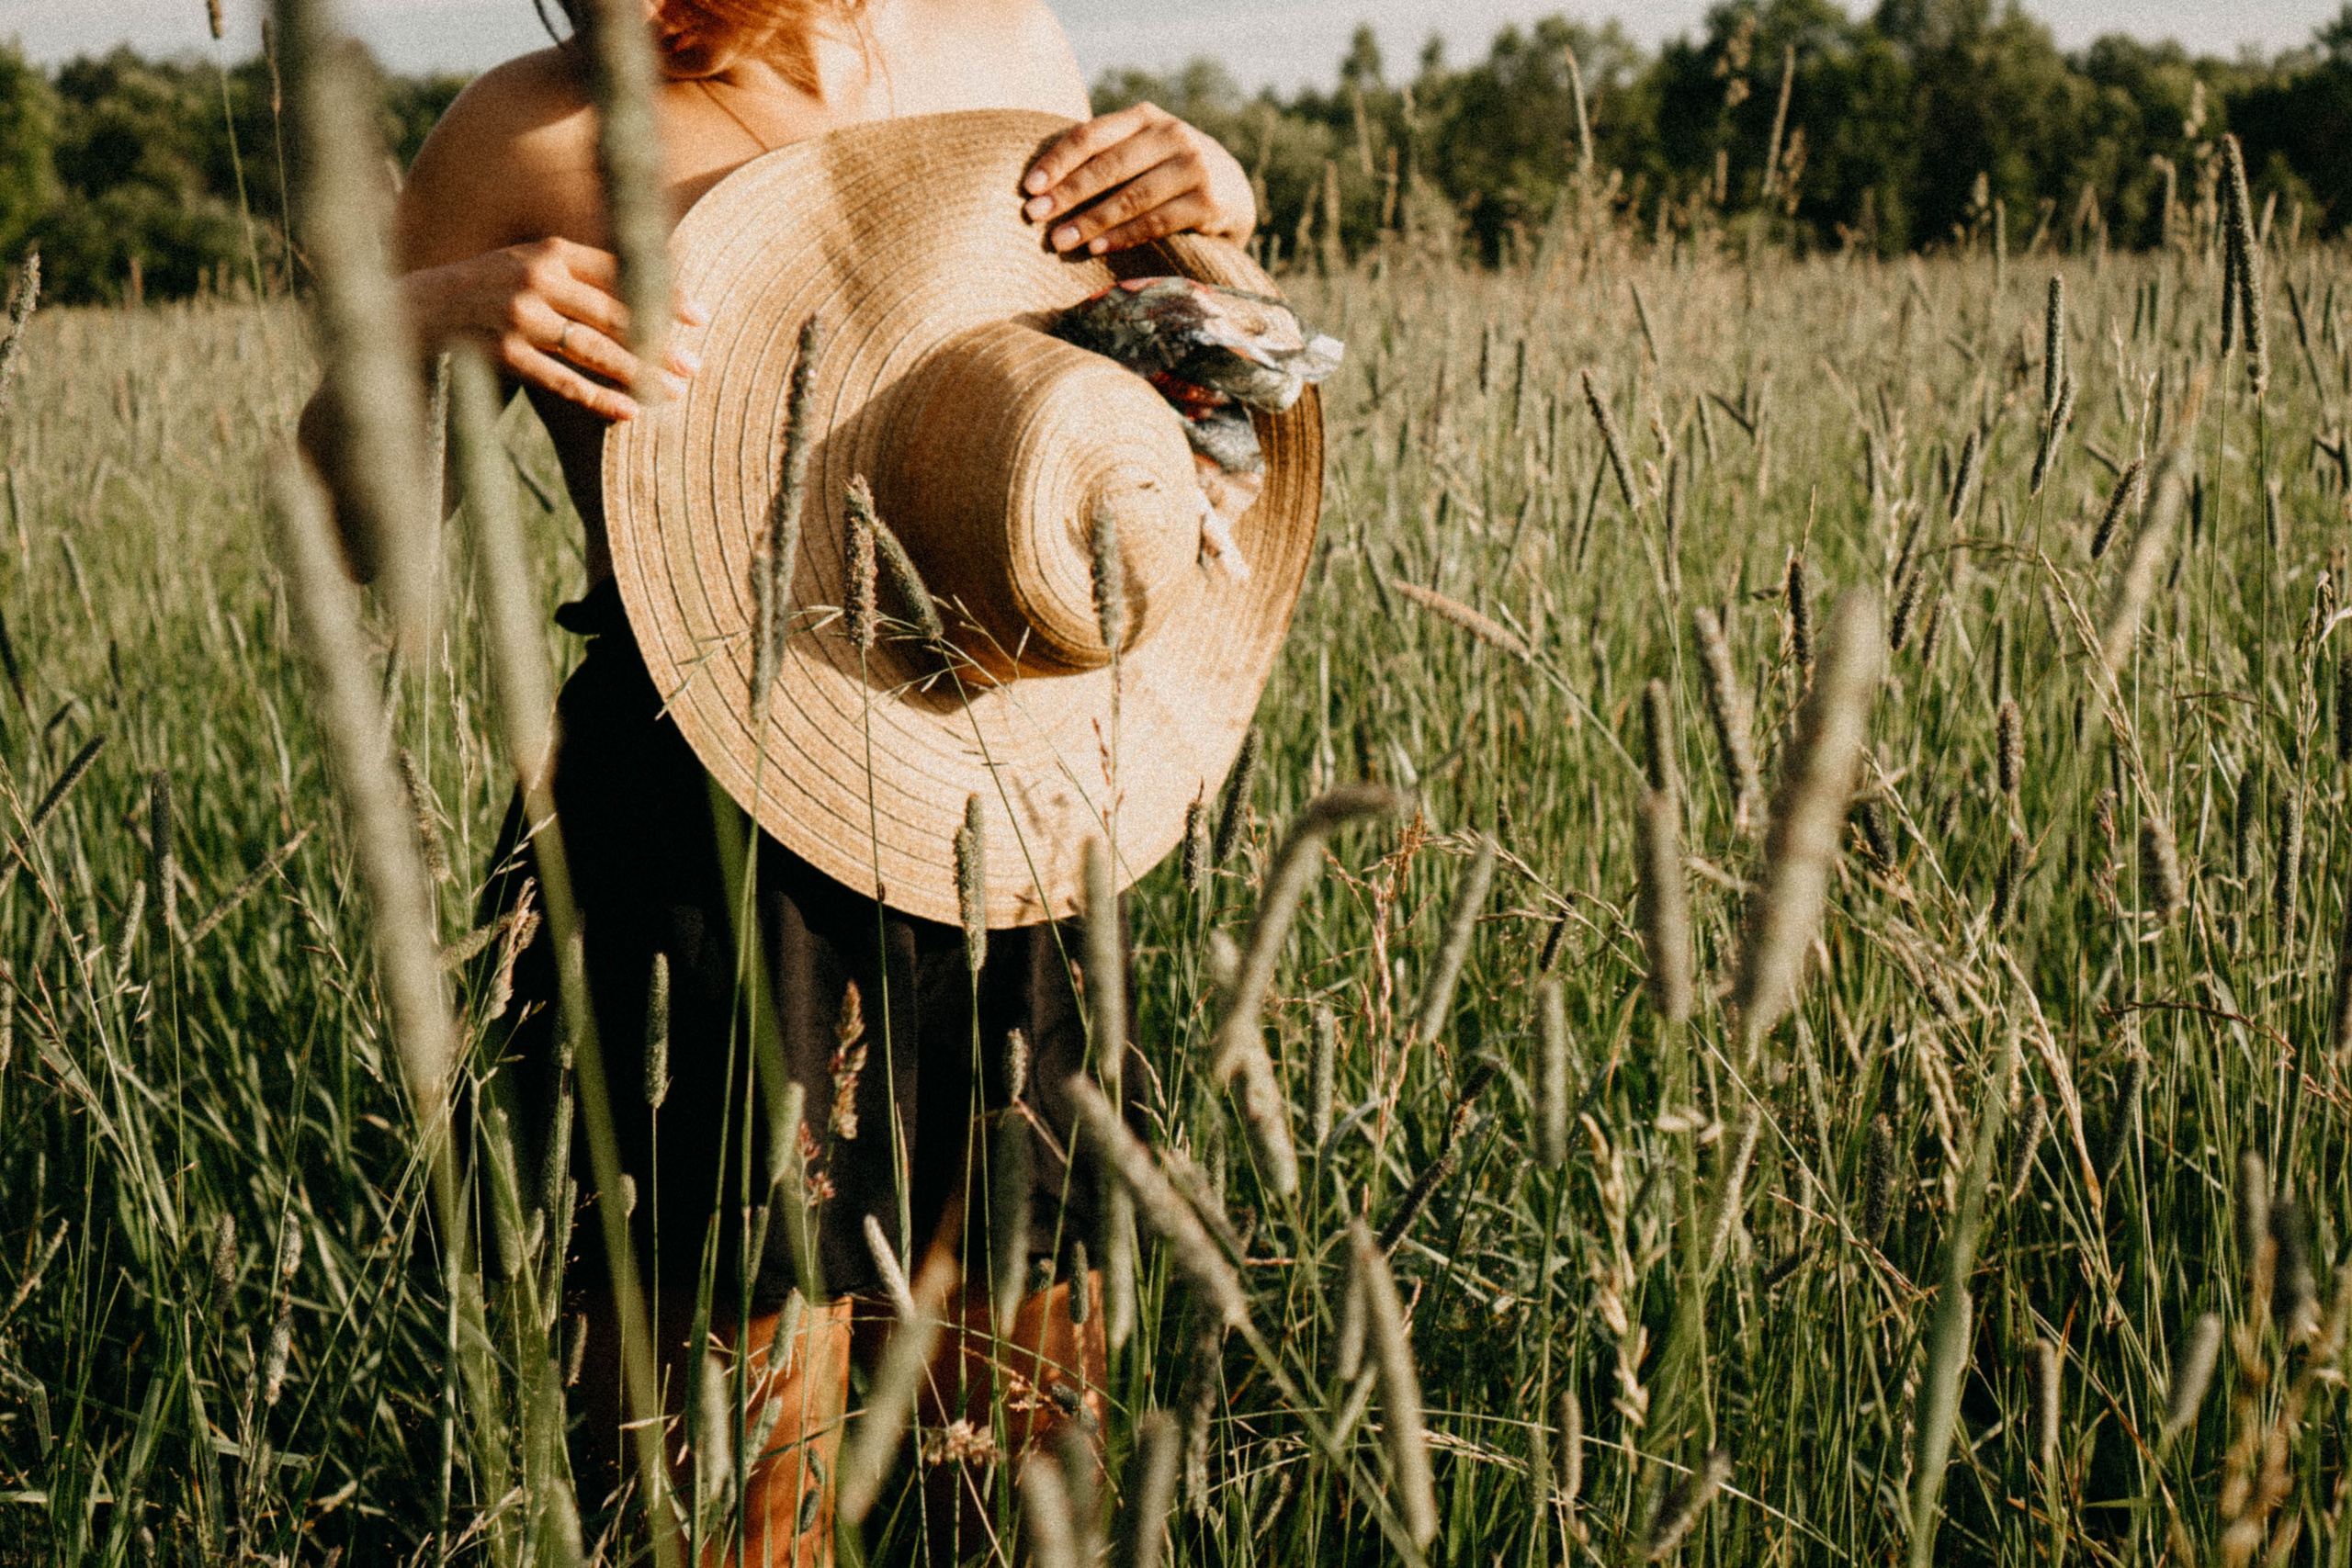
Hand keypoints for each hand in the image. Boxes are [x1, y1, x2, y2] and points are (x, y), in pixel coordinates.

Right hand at [404, 237, 706, 421]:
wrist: (420, 307)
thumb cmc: (490, 287)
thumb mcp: (530, 263)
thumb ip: (578, 272)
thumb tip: (643, 293)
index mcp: (551, 251)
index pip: (620, 271)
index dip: (661, 293)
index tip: (699, 317)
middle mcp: (537, 278)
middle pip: (615, 313)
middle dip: (660, 342)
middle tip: (695, 366)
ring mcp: (519, 316)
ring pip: (594, 349)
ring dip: (638, 373)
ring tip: (672, 392)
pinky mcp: (504, 353)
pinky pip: (562, 381)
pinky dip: (599, 398)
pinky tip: (630, 411)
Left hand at [1022, 103, 1256, 256]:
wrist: (1234, 191)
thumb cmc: (1167, 172)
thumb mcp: (1142, 150)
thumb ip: (1104, 154)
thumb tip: (1039, 183)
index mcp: (1146, 117)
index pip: (1092, 134)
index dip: (1058, 159)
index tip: (1029, 186)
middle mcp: (1173, 135)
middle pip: (1109, 166)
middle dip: (1067, 193)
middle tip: (1033, 215)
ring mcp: (1194, 167)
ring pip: (1131, 197)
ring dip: (1090, 221)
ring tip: (1058, 241)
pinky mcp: (1208, 201)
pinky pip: (1156, 223)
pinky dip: (1123, 237)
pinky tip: (1096, 248)